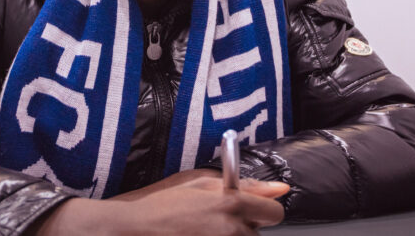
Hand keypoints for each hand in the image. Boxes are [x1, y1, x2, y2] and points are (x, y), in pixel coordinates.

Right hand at [27, 172, 289, 235]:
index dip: (263, 209)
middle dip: (240, 225)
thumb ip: (246, 187)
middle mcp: (232, 232)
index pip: (275, 214)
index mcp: (231, 205)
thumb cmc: (163, 205)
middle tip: (211, 220)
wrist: (132, 230)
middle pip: (255, 232)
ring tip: (200, 230)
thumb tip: (281, 189)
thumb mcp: (201, 183)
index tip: (250, 209)